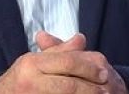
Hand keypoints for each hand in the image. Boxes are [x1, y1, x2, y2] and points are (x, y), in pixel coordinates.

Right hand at [0, 32, 126, 93]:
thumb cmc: (21, 78)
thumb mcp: (37, 60)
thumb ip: (60, 51)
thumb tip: (82, 39)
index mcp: (32, 63)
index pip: (67, 63)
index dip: (89, 67)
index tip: (105, 72)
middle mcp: (31, 81)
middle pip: (70, 85)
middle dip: (91, 88)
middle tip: (107, 90)